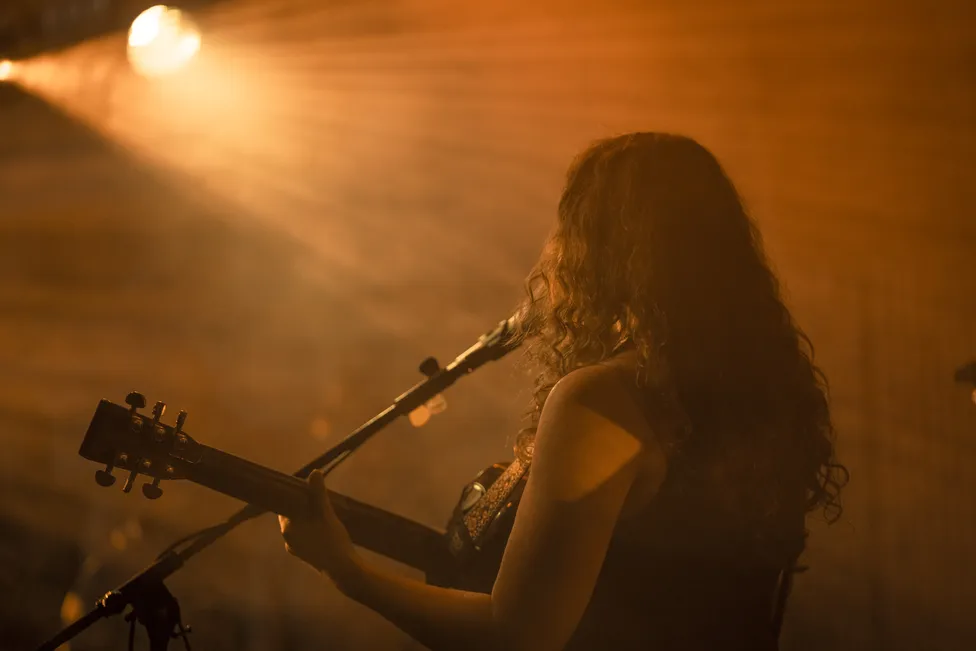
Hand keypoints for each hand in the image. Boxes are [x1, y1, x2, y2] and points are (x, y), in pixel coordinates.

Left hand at [279, 469, 364, 593]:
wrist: (342, 569)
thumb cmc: (331, 539)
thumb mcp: (325, 513)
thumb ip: (318, 493)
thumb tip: (314, 472)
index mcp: (287, 529)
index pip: (284, 505)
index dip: (293, 495)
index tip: (303, 487)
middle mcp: (288, 540)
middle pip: (292, 515)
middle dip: (303, 505)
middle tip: (316, 495)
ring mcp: (297, 549)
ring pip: (300, 526)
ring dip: (308, 517)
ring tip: (322, 509)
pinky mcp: (308, 555)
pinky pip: (307, 536)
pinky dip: (313, 528)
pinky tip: (325, 525)